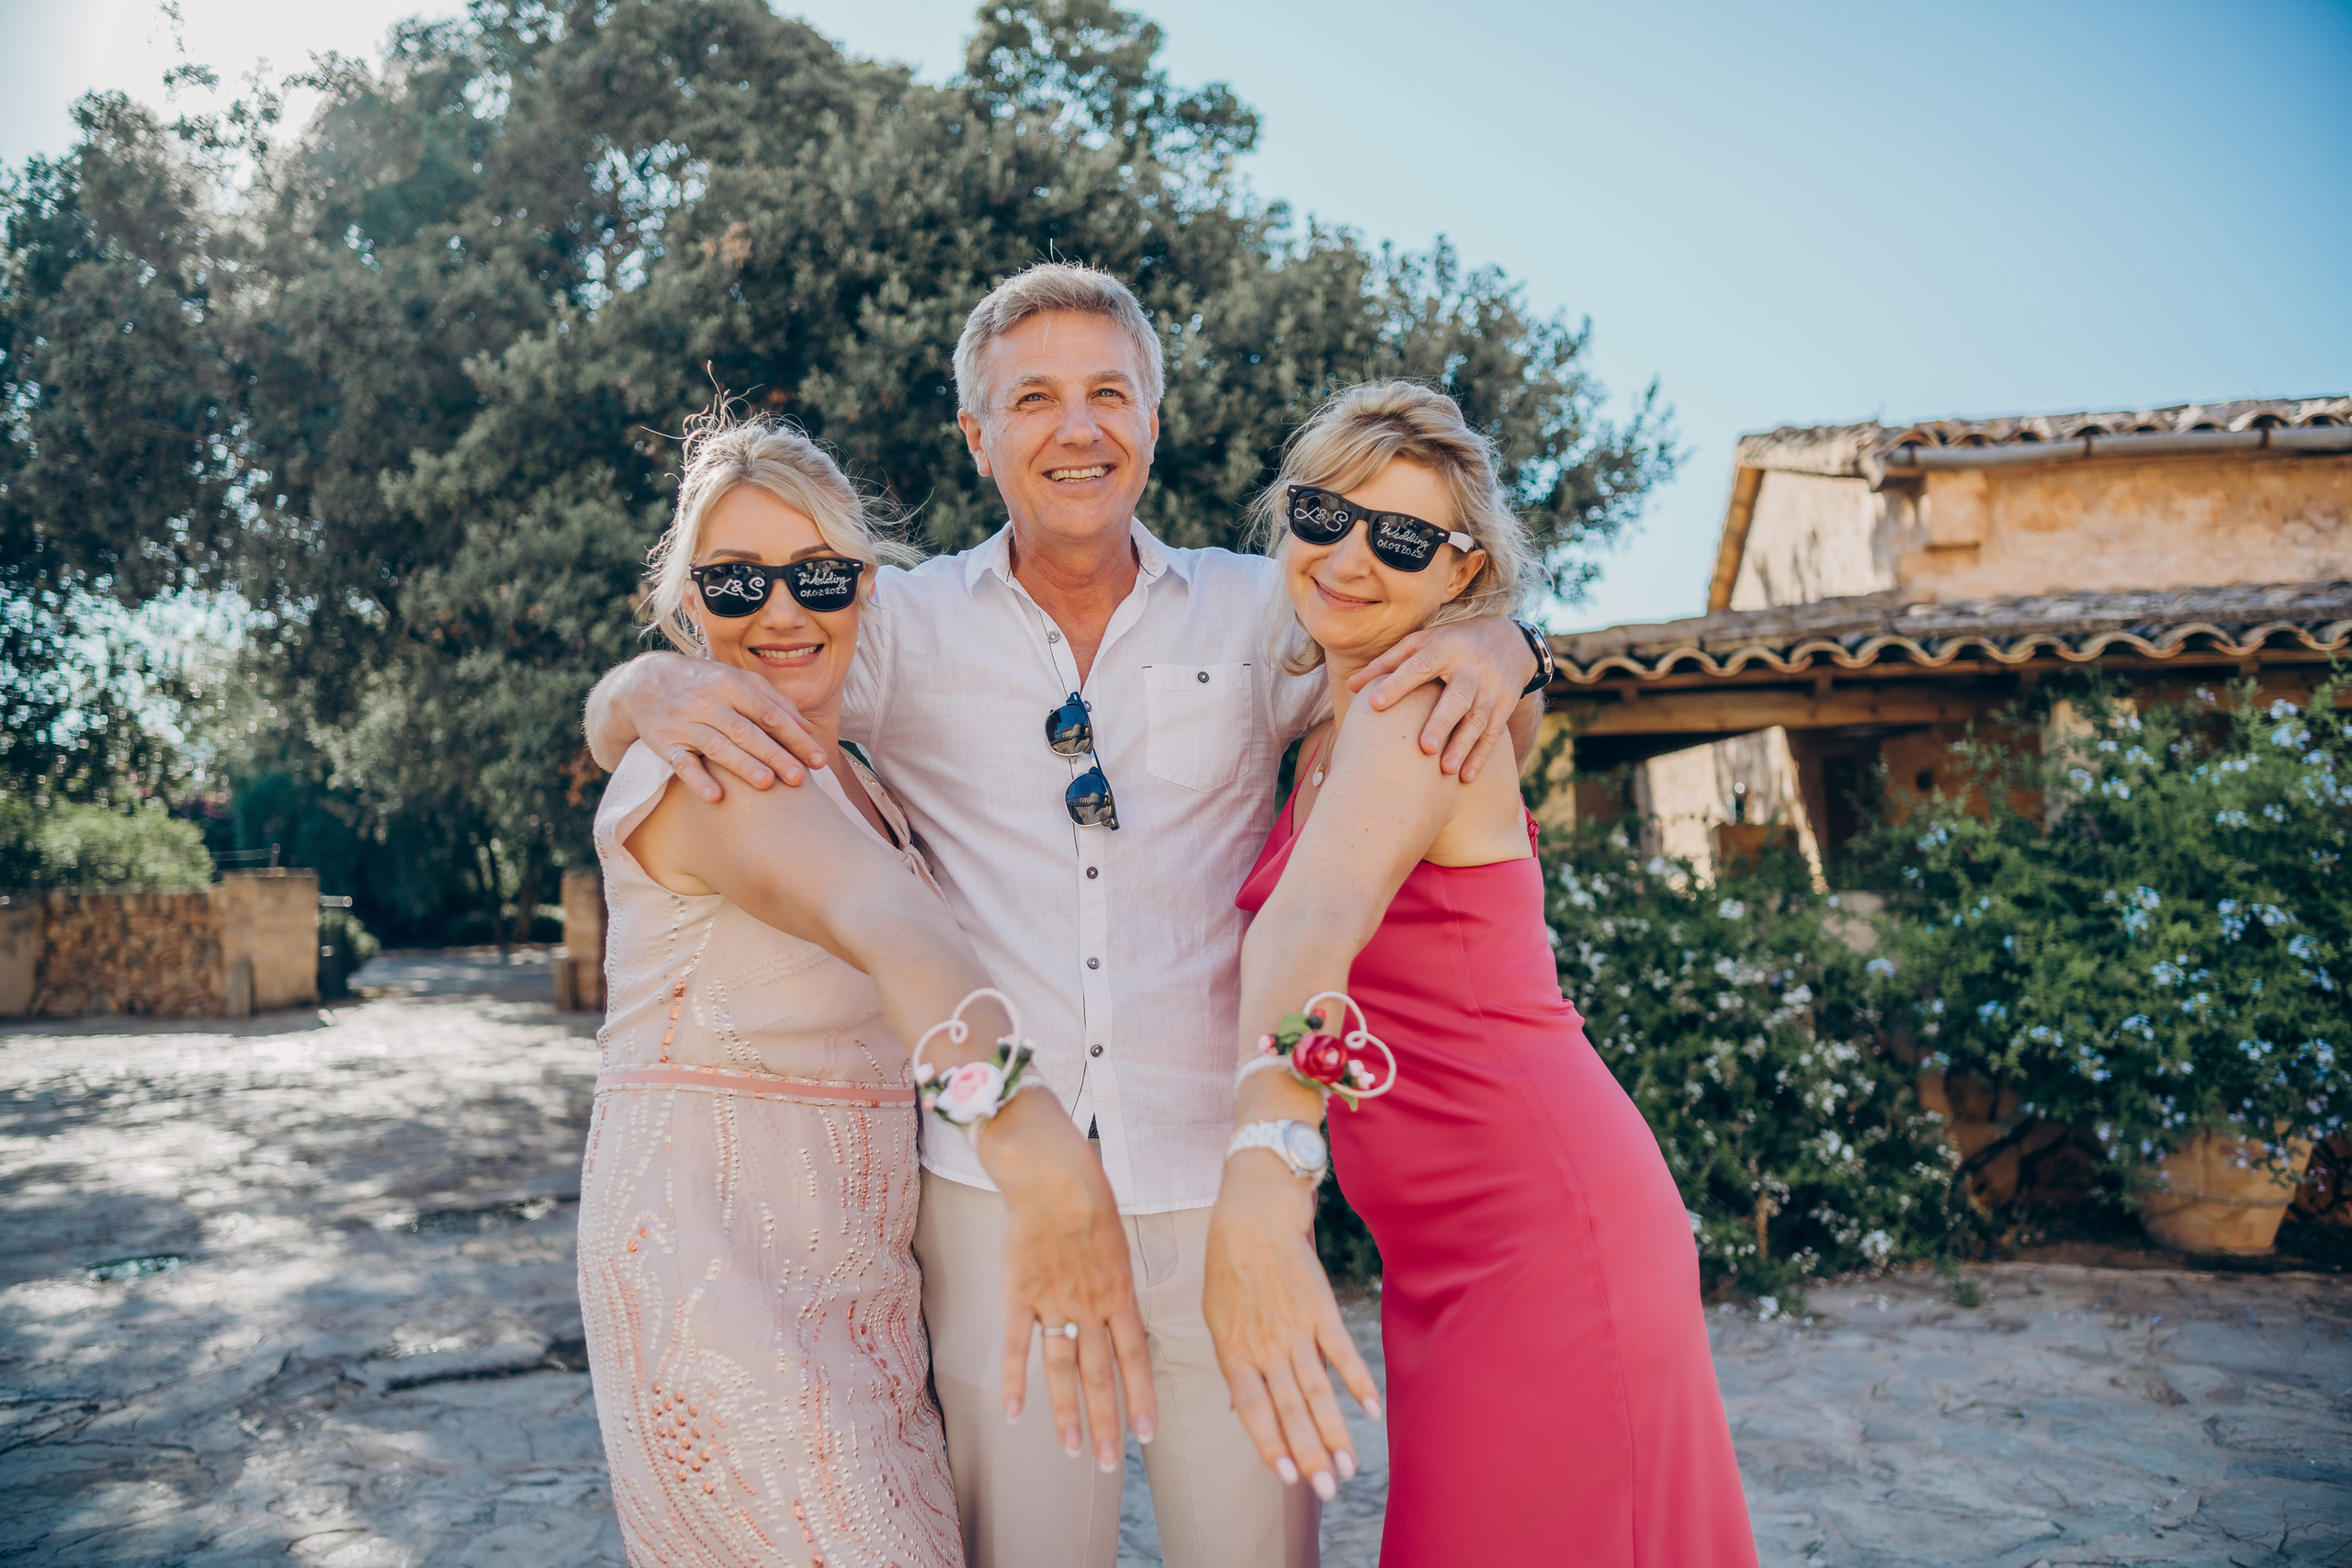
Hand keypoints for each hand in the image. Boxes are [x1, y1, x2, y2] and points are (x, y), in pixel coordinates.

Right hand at [621, 654, 826, 801]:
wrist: (643, 683)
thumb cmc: (703, 683)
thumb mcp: (735, 679)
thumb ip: (772, 700)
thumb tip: (806, 728)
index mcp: (731, 685)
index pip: (770, 713)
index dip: (796, 737)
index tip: (817, 759)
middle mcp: (709, 702)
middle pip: (747, 731)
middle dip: (775, 755)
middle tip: (799, 778)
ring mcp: (686, 723)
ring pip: (718, 746)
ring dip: (742, 766)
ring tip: (767, 785)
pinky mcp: (665, 743)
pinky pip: (682, 763)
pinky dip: (698, 780)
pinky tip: (716, 796)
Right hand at [979, 1092, 1157, 1469]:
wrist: (1051, 1170)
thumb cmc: (1088, 1193)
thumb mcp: (1118, 1238)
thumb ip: (1116, 1278)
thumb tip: (1120, 1305)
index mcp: (1121, 1291)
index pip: (1136, 1357)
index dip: (1141, 1397)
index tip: (1146, 1434)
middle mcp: (1091, 1305)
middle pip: (1101, 1376)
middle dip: (1106, 1423)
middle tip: (1108, 1463)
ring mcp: (1054, 1303)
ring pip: (1063, 1371)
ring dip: (1067, 1414)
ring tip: (1071, 1452)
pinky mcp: (1019, 1294)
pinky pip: (1018, 1345)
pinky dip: (1014, 1381)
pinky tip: (1013, 1414)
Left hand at [1203, 1155, 1379, 1501]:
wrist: (1252, 1217)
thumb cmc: (1229, 1270)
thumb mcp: (1216, 1321)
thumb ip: (1233, 1368)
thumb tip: (1238, 1411)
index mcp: (1233, 1353)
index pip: (1254, 1412)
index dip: (1271, 1446)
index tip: (1287, 1479)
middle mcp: (1265, 1347)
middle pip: (1291, 1410)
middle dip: (1310, 1454)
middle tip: (1328, 1490)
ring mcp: (1295, 1330)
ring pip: (1318, 1390)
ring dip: (1335, 1431)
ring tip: (1349, 1467)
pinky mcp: (1321, 1310)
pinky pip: (1342, 1352)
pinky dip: (1358, 1383)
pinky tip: (1371, 1412)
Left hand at [1348, 617, 1534, 782]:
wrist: (1509, 640)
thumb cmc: (1450, 643)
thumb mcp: (1421, 643)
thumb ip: (1387, 664)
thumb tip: (1351, 686)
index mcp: (1445, 648)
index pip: (1419, 666)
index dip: (1397, 683)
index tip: (1374, 703)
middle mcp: (1471, 667)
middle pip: (1457, 697)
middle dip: (1442, 722)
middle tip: (1425, 748)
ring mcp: (1492, 687)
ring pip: (1478, 719)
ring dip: (1463, 745)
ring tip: (1445, 770)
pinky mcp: (1505, 704)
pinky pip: (1494, 732)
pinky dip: (1481, 756)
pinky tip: (1466, 777)